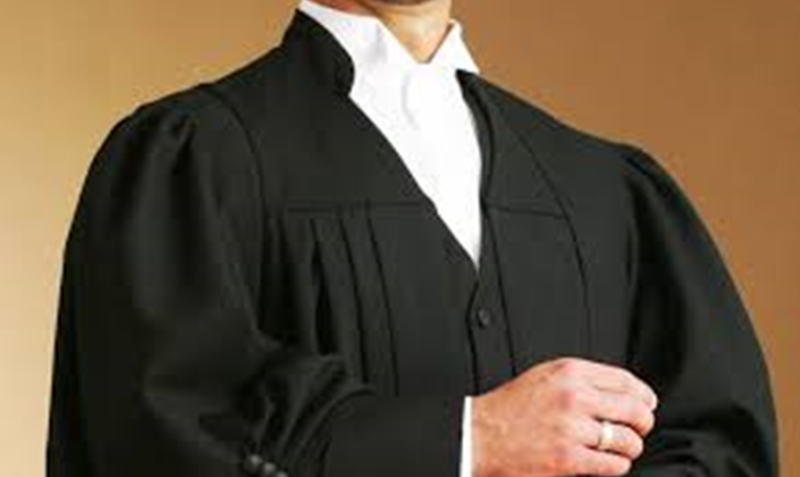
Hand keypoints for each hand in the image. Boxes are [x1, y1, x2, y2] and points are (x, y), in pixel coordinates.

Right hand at [471, 357, 658, 476]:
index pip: (626, 380)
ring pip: (628, 440)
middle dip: (642, 423)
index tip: (646, 404)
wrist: (479, 436)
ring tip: (618, 448)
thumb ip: (581, 379)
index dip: (644, 395)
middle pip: (635, 410)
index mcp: (569, 372)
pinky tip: (604, 462)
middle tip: (637, 429)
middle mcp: (574, 397)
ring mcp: (572, 429)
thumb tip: (622, 392)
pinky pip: (613, 464)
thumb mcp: (545, 377)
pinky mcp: (569, 459)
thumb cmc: (509, 408)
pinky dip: (616, 465)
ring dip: (629, 447)